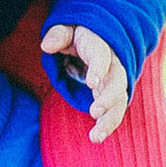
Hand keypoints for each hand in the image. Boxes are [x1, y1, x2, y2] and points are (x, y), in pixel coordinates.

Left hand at [40, 24, 127, 140]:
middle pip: (117, 82)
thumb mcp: (68, 28)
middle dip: (109, 98)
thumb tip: (46, 46)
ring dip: (110, 120)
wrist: (99, 38)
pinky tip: (96, 137)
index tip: (91, 83)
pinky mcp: (114, 95)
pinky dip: (107, 124)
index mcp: (102, 46)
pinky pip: (115, 111)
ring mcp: (116, 82)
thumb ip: (58, 35)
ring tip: (96, 137)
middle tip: (94, 112)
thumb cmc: (78, 33)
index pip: (102, 57)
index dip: (99, 69)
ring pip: (119, 102)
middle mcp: (115, 65)